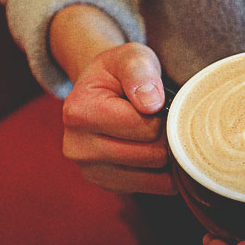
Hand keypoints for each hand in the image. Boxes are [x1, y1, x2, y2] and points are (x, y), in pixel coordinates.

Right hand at [62, 42, 176, 194]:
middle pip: (151, 155)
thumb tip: (150, 103)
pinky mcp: (108, 186)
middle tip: (160, 118)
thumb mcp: (131, 57)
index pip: (145, 127)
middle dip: (166, 136)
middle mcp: (77, 148)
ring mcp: (90, 172)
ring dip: (166, 156)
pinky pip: (152, 188)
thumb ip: (140, 70)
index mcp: (78, 113)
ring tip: (156, 133)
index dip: (161, 114)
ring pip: (154, 176)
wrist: (103, 91)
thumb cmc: (121, 73)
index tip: (154, 101)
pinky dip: (163, 173)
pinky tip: (155, 151)